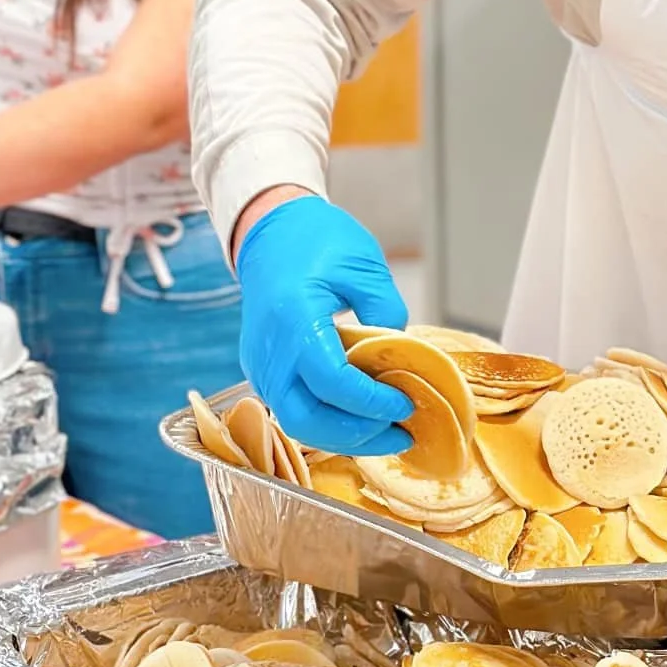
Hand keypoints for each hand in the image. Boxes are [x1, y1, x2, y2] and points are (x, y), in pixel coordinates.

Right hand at [235, 195, 412, 456]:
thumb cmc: (315, 240)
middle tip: (400, 433)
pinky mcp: (262, 371)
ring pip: (297, 422)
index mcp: (293, 318)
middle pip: (306, 418)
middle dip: (356, 435)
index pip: (331, 381)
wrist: (270, 231)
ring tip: (387, 433)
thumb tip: (403, 358)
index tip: (405, 404)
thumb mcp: (363, 266)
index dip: (371, 402)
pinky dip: (328, 422)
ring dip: (343, 435)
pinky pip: (293, 409)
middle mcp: (269, 350)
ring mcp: (260, 364)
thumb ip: (386, 313)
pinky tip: (361, 418)